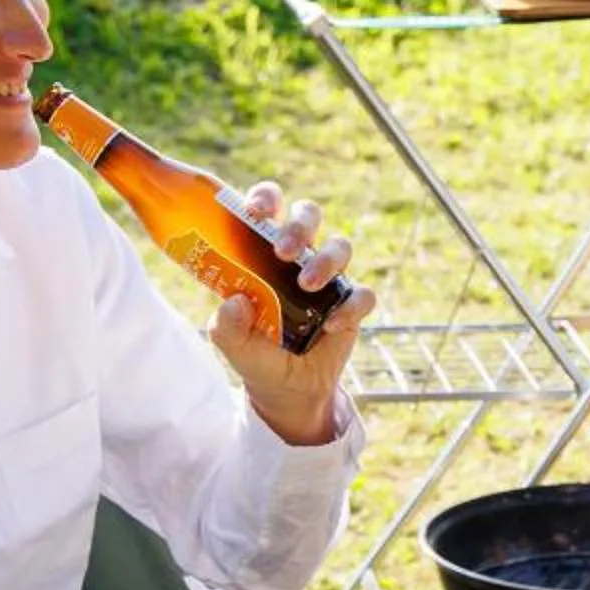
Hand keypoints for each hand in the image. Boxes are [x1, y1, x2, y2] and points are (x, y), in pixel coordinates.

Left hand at [206, 185, 375, 444]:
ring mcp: (329, 279)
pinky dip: (351, 306)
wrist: (286, 391)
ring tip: (308, 286)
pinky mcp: (351, 306)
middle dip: (299, 226)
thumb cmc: (256, 355)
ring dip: (325, 261)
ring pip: (341, 246)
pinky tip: (331, 326)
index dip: (265, 198)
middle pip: (308, 215)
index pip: (268, 207)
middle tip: (283, 252)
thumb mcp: (232, 344)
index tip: (255, 213)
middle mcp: (299, 258)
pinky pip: (363, 294)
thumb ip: (226, 325)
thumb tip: (236, 302)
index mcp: (263, 252)